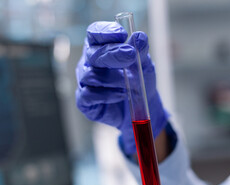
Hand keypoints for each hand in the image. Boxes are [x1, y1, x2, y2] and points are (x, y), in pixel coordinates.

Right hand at [76, 21, 167, 154]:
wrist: (141, 107)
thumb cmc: (139, 80)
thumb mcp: (144, 64)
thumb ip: (141, 50)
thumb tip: (140, 37)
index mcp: (100, 46)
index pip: (94, 33)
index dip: (106, 32)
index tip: (123, 34)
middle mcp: (89, 62)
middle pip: (92, 53)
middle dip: (112, 54)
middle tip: (130, 56)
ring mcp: (84, 81)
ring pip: (90, 75)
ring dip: (113, 78)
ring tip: (131, 82)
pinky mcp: (84, 101)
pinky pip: (89, 95)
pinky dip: (107, 94)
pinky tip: (121, 94)